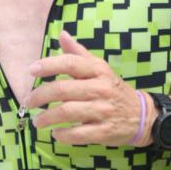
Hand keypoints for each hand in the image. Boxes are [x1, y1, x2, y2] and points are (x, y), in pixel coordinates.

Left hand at [25, 31, 154, 146]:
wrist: (142, 115)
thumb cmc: (113, 89)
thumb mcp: (100, 68)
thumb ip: (79, 53)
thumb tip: (62, 35)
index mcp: (98, 70)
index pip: (70, 63)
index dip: (48, 65)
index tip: (31, 70)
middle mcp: (100, 88)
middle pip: (62, 90)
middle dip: (39, 96)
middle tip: (28, 102)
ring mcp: (103, 111)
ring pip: (66, 112)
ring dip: (46, 117)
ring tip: (38, 121)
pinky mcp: (104, 131)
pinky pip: (78, 134)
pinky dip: (62, 135)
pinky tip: (56, 133)